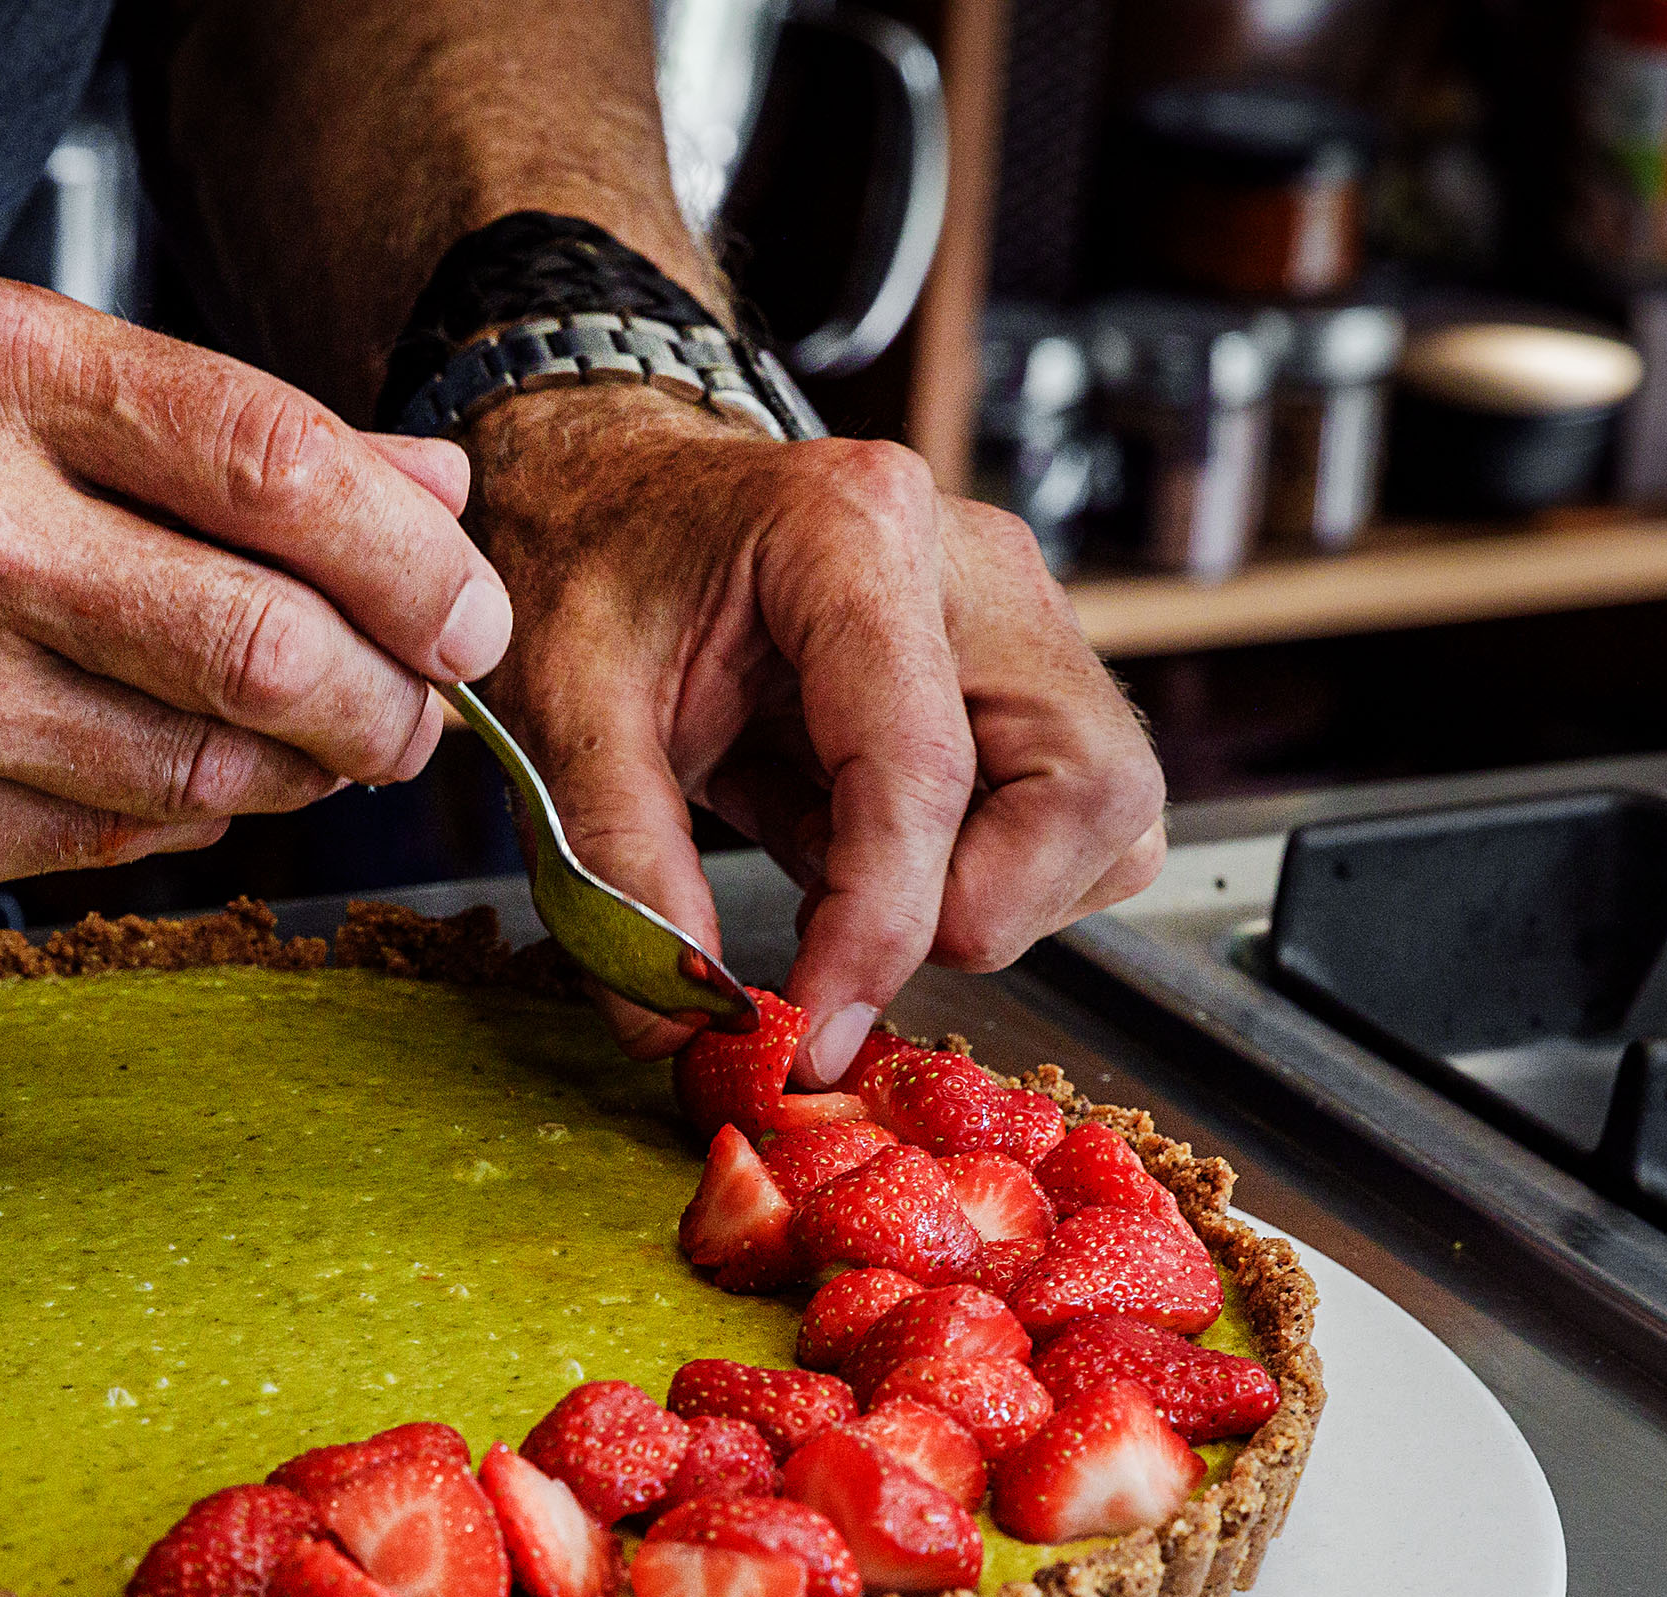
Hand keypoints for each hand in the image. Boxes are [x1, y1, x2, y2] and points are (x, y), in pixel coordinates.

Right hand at [0, 272, 509, 900]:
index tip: (467, 610)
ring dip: (301, 770)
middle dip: (388, 697)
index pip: (272, 466)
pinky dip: (185, 812)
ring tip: (322, 739)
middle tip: (423, 706)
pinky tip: (185, 771)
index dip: (411, 560)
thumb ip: (212, 426)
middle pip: (261, 646)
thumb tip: (430, 499)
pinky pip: (110, 839)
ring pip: (202, 769)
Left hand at [460, 394, 1163, 1079]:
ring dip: (987, 898)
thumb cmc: (597, 567)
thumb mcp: (561, 707)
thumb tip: (679, 1019)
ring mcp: (1022, 618)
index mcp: (852, 531)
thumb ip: (618, 864)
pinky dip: (988, 876)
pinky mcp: (1030, 676)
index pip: (923, 768)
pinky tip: (864, 844)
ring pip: (1104, 814)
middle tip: (840, 941)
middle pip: (1083, 789)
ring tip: (833, 869)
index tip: (813, 1031)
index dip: (878, 927)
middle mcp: (974, 565)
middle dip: (973, 910)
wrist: (619, 495)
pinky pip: (1078, 819)